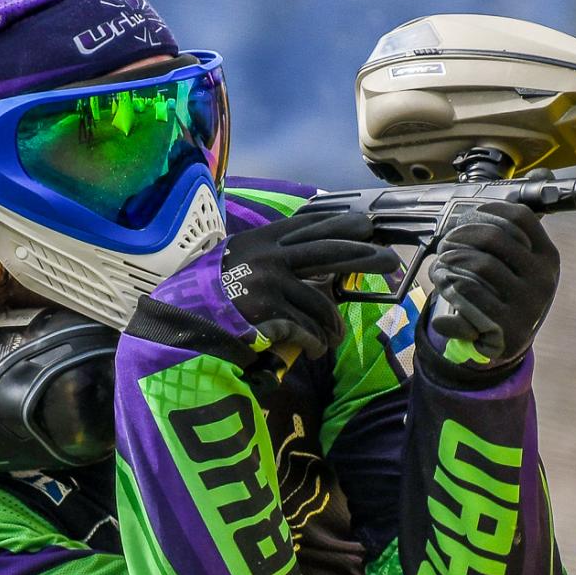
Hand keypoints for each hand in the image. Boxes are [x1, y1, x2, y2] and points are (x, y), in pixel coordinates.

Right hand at [221, 211, 399, 358]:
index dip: (342, 224)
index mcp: (262, 240)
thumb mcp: (239, 263)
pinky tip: (315, 350)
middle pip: (331, 252)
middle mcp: (269, 256)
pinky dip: (315, 344)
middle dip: (366, 256)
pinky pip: (308, 331)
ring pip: (322, 306)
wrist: (184, 326)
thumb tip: (317, 270)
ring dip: (331, 328)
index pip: (310, 225)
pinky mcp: (271, 313)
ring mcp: (271, 283)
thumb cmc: (211, 298)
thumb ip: (273, 259)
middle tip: (392, 261)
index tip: (366, 226)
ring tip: (332, 340)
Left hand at [425, 200, 559, 371]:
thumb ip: (524, 225)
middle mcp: (543, 279)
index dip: (489, 209)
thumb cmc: (510, 292)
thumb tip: (543, 173)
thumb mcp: (525, 261)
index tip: (468, 214)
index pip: (520, 218)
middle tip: (445, 241)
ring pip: (479, 265)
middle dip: (462, 235)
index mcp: (548, 258)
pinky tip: (441, 280)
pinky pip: (470, 293)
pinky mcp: (507, 327)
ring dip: (451, 260)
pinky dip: (449, 283)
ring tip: (440, 262)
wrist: (508, 342)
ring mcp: (528, 305)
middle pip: (494, 238)